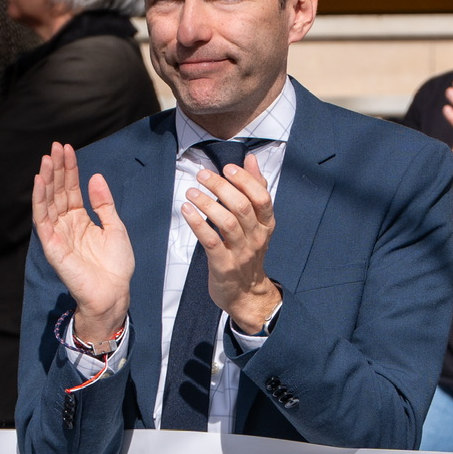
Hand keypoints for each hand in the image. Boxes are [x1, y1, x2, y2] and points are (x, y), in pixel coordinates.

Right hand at [31, 143, 133, 347]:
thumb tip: (95, 177)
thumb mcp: (115, 227)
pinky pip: (42, 219)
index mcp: (80, 219)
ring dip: (46, 179)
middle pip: (57, 191)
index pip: (70, 189)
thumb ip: (103, 203)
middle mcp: (66, 224)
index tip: (67, 149)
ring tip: (46, 158)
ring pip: (47, 201)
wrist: (114, 292)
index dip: (69, 169)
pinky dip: (40, 200)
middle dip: (56, 169)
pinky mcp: (52, 245)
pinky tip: (40, 182)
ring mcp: (58, 234)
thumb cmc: (116, 266)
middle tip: (55, 146)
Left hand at [184, 159, 279, 332]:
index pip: (262, 198)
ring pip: (226, 222)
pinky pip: (210, 241)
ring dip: (207, 204)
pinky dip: (197, 223)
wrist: (246, 293)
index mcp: (266, 225)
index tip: (228, 168)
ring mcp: (240, 253)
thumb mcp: (257, 222)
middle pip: (242, 207)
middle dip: (221, 187)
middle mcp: (256, 238)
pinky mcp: (223, 265)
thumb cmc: (248, 252)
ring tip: (191, 191)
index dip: (245, 180)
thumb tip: (251, 159)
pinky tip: (187, 210)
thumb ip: (255, 189)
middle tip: (202, 175)